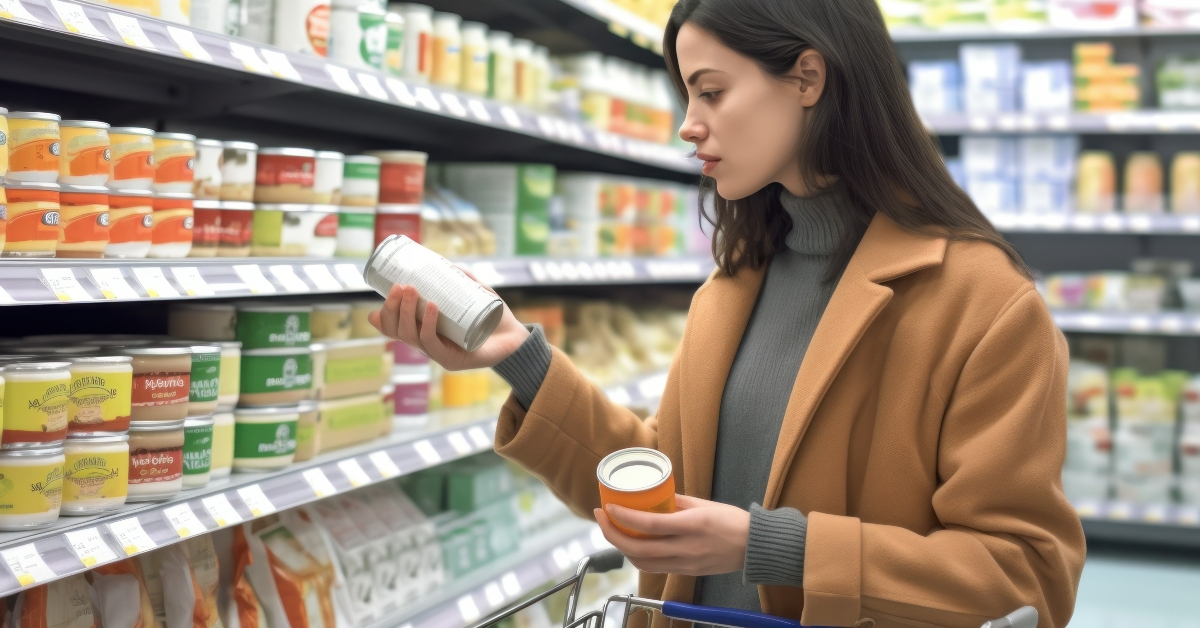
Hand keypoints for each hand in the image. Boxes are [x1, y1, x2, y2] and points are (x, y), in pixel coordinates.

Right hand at [368, 273, 529, 370]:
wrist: (517, 338)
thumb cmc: (493, 316)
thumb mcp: (474, 293)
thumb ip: (461, 278)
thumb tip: (444, 262)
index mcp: (425, 331)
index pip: (394, 328)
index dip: (383, 316)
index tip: (385, 292)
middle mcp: (428, 344)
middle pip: (397, 331)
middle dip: (393, 308)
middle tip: (400, 286)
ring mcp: (438, 354)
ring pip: (411, 336)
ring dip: (407, 312)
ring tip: (412, 291)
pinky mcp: (451, 360)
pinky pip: (432, 344)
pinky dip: (428, 325)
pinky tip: (432, 308)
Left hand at [594, 495, 748, 575]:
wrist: (755, 547)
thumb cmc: (733, 520)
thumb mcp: (704, 504)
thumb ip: (677, 502)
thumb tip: (652, 497)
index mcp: (691, 525)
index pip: (648, 525)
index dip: (623, 518)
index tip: (608, 507)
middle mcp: (686, 548)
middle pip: (638, 549)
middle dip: (612, 535)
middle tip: (601, 518)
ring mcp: (686, 563)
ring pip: (643, 562)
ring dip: (622, 548)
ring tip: (613, 530)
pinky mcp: (687, 572)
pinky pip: (656, 567)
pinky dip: (638, 556)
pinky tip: (632, 544)